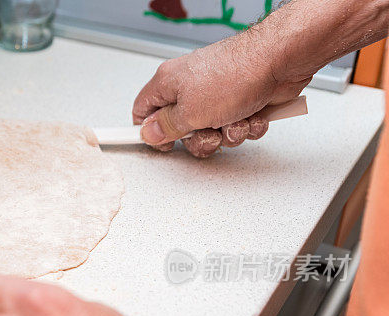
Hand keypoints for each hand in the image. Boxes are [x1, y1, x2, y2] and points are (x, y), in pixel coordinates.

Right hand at [133, 32, 311, 157]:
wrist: (280, 62)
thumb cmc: (235, 75)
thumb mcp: (190, 112)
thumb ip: (166, 127)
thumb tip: (149, 133)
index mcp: (169, 83)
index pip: (143, 110)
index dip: (149, 131)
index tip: (162, 145)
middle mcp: (191, 87)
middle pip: (181, 128)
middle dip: (199, 139)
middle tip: (209, 133)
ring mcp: (216, 94)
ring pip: (212, 130)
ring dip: (227, 134)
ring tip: (235, 120)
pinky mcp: (240, 100)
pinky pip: (235, 126)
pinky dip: (246, 126)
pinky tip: (252, 114)